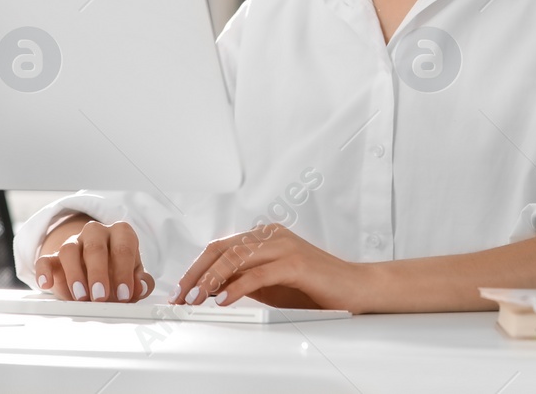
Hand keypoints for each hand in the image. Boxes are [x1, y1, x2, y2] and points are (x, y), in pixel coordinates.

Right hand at [34, 217, 152, 302]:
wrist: (95, 266)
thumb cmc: (119, 269)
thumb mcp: (134, 275)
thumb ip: (142, 282)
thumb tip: (141, 287)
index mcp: (121, 233)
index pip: (123, 248)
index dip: (124, 272)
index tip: (124, 295)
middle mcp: (96, 233)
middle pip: (95, 247)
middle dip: (98, 274)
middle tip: (101, 297)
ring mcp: (73, 242)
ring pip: (69, 251)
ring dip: (75, 275)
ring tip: (81, 297)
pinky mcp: (53, 256)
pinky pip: (45, 259)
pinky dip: (44, 272)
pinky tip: (48, 285)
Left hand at [172, 224, 363, 311]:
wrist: (354, 287)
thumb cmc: (313, 286)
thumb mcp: (269, 283)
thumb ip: (242, 279)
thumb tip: (207, 288)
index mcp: (265, 236)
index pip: (220, 246)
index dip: (197, 267)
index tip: (181, 288)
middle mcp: (273, 236)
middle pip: (223, 250)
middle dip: (197, 274)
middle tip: (182, 296)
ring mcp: (285, 246)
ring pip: (236, 258)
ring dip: (210, 280)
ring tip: (196, 298)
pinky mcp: (295, 263)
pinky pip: (258, 274)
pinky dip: (236, 287)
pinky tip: (223, 300)